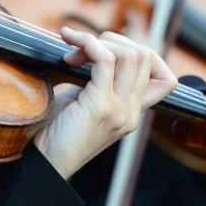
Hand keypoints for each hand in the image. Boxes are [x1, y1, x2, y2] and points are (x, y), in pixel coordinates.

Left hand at [34, 27, 176, 178]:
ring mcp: (119, 110)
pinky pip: (105, 60)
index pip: (164, 77)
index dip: (141, 52)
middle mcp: (131, 112)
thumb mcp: (82, 103)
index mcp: (131, 113)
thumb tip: (95, 49)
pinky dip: (88, 44)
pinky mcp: (100, 107)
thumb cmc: (54, 134)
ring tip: (71, 54)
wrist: (42, 164)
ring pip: (131, 54)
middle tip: (79, 52)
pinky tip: (71, 47)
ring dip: (98, 42)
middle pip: (146, 56)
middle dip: (113, 41)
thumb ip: (97, 82)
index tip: (108, 50)